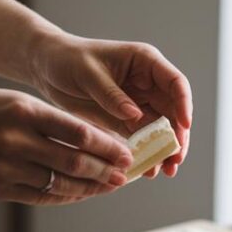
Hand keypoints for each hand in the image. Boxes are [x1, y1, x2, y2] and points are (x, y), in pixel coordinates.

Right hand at [0, 87, 132, 205]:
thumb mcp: (17, 102)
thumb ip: (53, 122)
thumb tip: (97, 142)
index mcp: (24, 111)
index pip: (78, 132)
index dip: (107, 146)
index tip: (127, 152)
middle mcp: (16, 141)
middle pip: (74, 162)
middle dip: (105, 170)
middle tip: (125, 173)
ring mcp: (5, 168)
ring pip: (61, 184)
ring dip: (91, 187)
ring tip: (109, 185)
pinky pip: (41, 197)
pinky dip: (66, 196)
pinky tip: (82, 193)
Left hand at [27, 33, 192, 177]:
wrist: (47, 67)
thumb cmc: (67, 59)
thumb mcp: (88, 74)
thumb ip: (112, 95)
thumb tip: (137, 116)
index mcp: (145, 62)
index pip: (175, 83)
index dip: (184, 105)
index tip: (184, 126)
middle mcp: (148, 83)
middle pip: (174, 111)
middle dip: (178, 136)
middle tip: (175, 160)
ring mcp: (139, 102)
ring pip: (162, 129)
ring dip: (166, 150)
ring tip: (165, 171)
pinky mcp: (126, 119)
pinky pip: (143, 138)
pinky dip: (147, 153)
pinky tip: (147, 169)